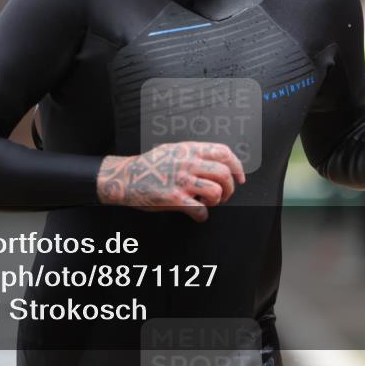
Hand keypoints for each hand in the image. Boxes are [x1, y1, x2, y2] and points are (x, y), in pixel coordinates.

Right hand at [96, 142, 246, 221]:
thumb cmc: (150, 166)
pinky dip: (202, 216)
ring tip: (207, 203)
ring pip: (216, 191)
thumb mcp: (173, 150)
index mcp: (189, 150)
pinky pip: (200, 210)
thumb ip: (194, 153)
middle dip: (230, 188)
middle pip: (224, 173)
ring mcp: (181, 181)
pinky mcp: (174, 199)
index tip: (240, 178)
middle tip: (224, 196)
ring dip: (217, 201)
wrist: (125, 178)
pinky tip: (196, 214)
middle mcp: (187, 163)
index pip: (224, 152)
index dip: (237, 166)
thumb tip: (217, 159)